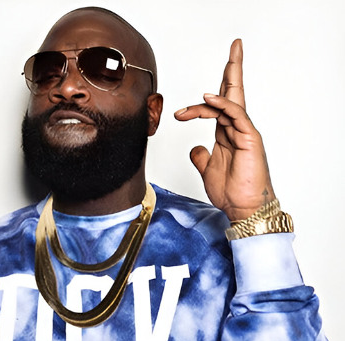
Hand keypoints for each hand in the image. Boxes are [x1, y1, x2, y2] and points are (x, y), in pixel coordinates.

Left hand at [174, 39, 274, 220]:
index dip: (203, 102)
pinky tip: (207, 98)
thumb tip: (194, 148)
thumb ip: (200, 156)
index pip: (219, 107)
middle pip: (234, 93)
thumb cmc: (230, 191)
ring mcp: (244, 132)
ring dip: (214, 92)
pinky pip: (236, 114)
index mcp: (227, 135)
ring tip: (195, 96)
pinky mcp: (249, 138)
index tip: (178, 113)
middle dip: (233, 69)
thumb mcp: (207, 169)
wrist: (242, 208)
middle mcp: (237, 129)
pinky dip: (222, 104)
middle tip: (235, 45)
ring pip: (230, 102)